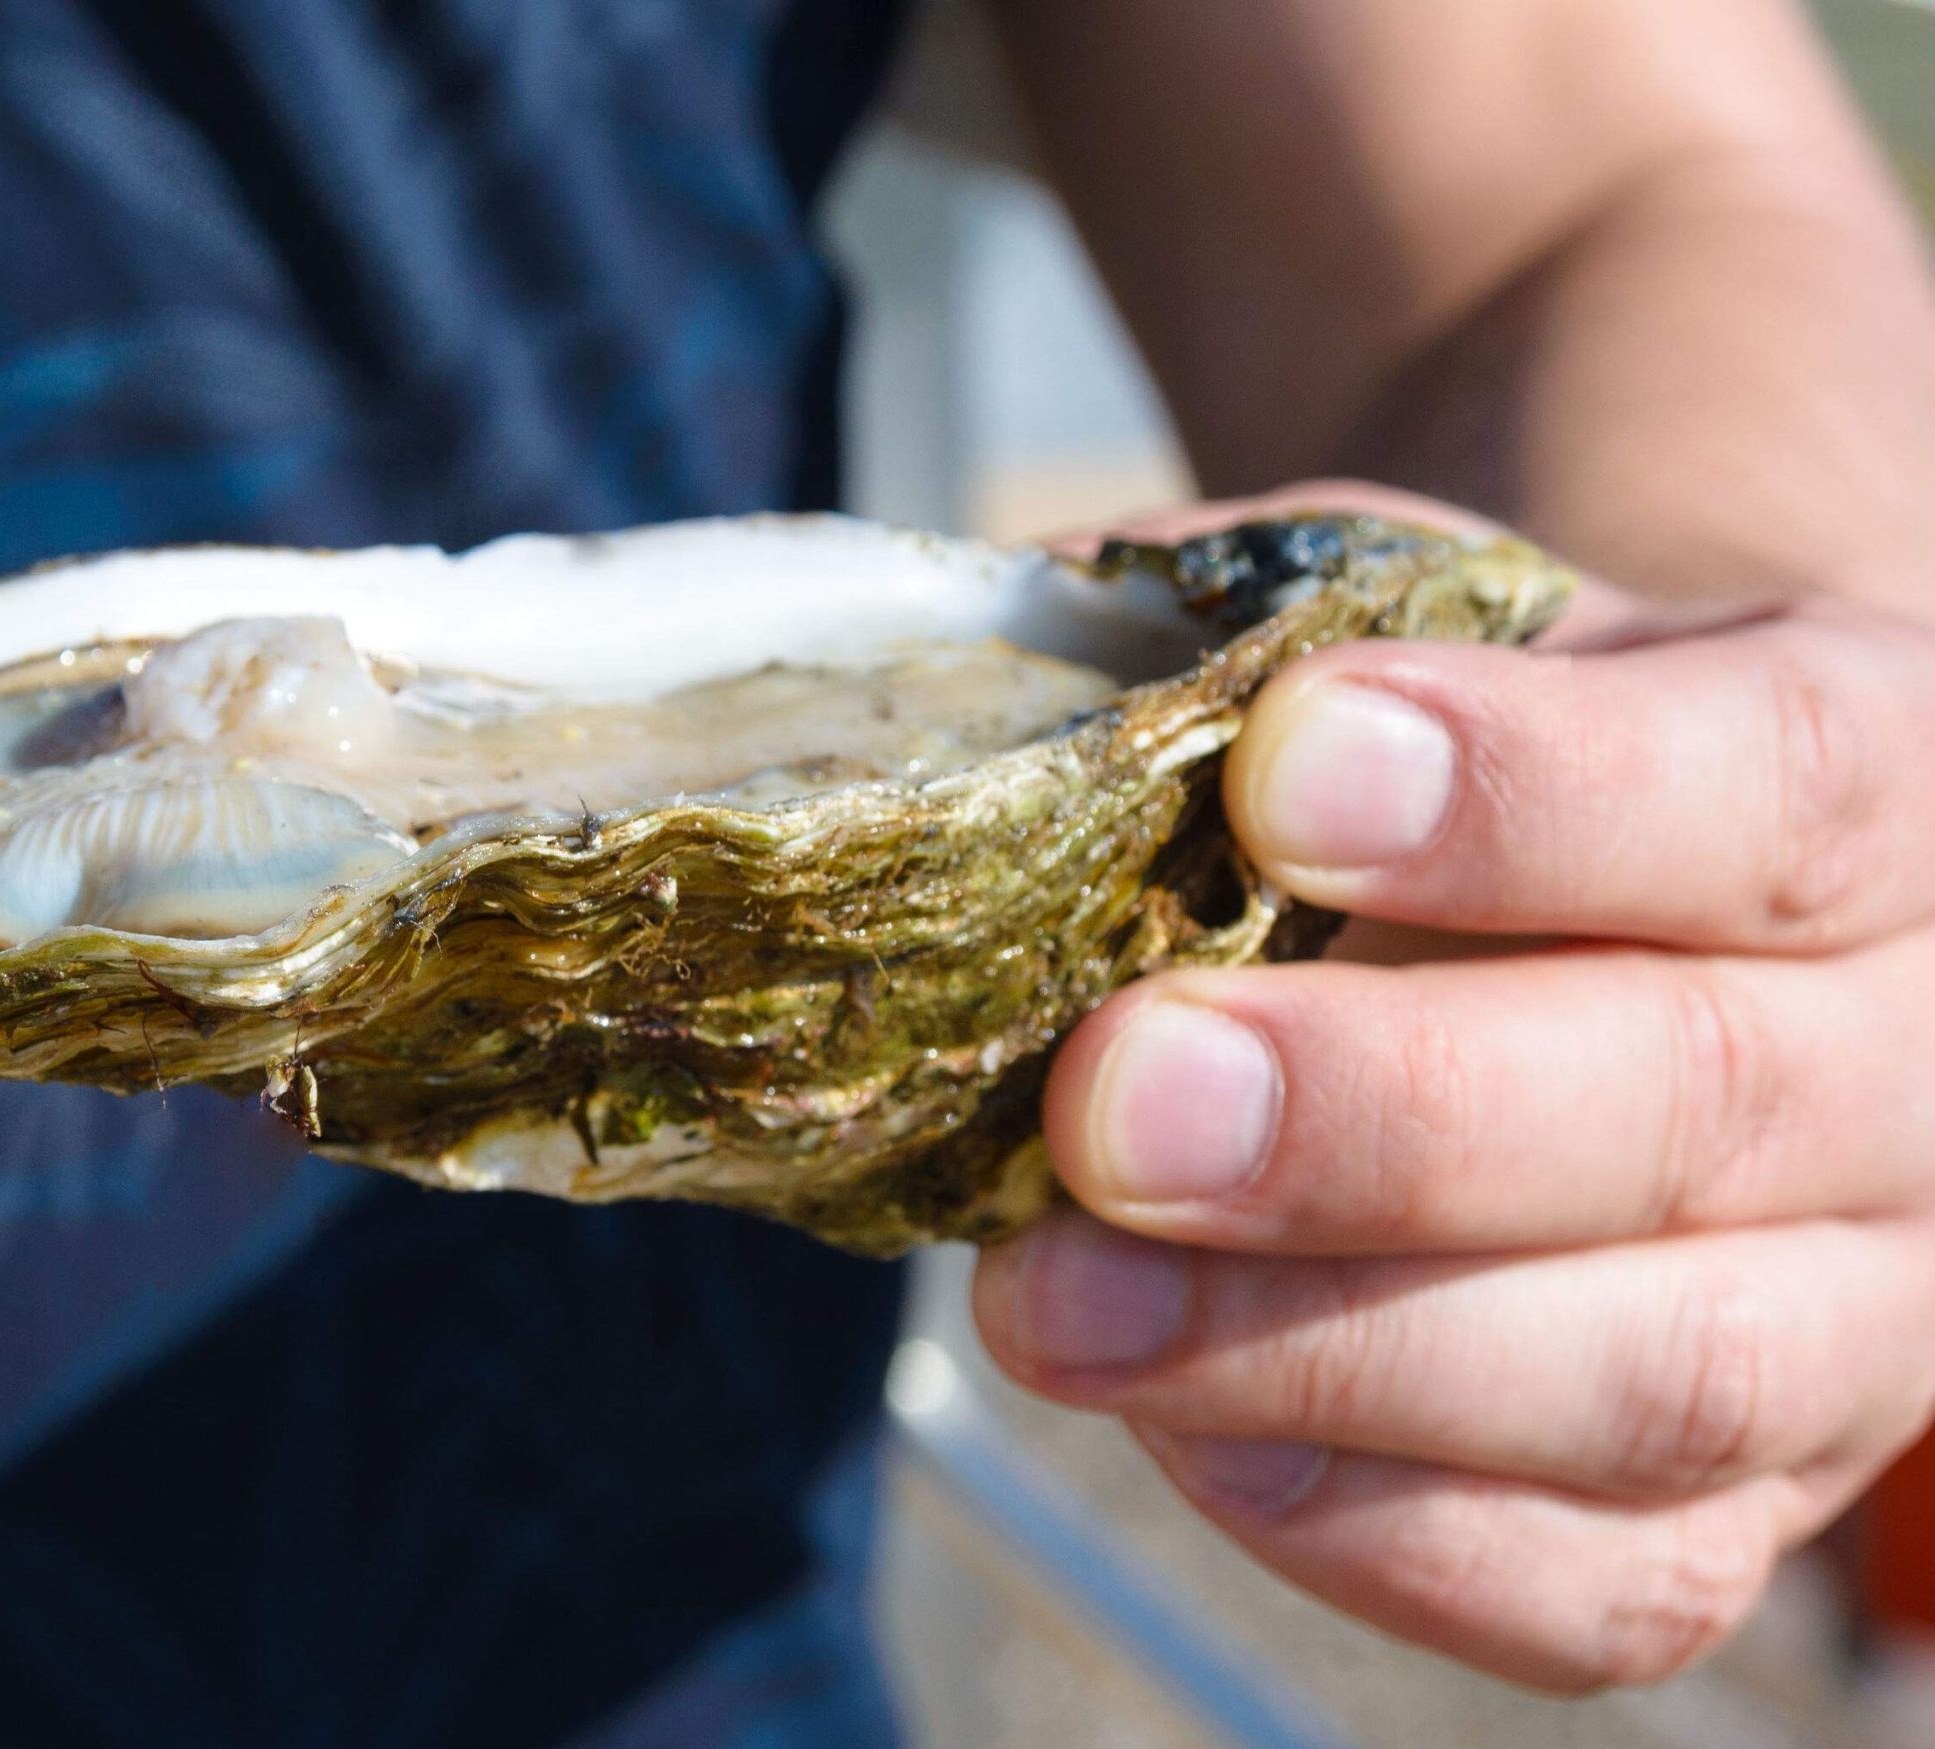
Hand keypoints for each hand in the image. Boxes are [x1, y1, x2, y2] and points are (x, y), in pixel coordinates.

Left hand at [973, 484, 1934, 1690]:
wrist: (1609, 916)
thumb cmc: (1482, 762)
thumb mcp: (1406, 638)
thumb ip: (1253, 661)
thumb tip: (995, 739)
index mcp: (1881, 776)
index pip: (1783, 779)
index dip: (1538, 794)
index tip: (1283, 777)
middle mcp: (1915, 1064)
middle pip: (1708, 1104)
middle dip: (1378, 1119)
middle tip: (1113, 1103)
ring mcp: (1857, 1320)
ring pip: (1658, 1376)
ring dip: (1320, 1347)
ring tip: (1054, 1301)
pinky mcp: (1730, 1511)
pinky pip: (1589, 1584)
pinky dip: (1361, 1516)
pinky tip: (1173, 1415)